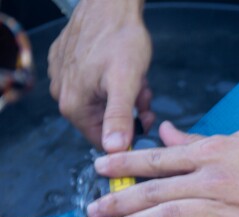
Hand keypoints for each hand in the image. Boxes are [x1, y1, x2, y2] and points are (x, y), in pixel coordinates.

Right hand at [48, 0, 153, 150]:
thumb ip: (119, 118)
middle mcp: (63, 95)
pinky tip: (123, 70)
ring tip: (138, 81)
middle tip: (145, 97)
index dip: (128, 137)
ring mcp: (63, 78)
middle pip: (103, 122)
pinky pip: (95, 87)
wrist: (111, 5)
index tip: (146, 121)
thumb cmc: (120, 39)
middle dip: (129, 113)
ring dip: (125, 99)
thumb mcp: (126, 83)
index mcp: (73, 106)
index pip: (102, 142)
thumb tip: (114, 149)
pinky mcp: (69, 65)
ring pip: (102, 104)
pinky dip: (113, 84)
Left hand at [86, 102, 238, 216]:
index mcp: (214, 154)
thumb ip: (203, 142)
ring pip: (174, 215)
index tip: (98, 169)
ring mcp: (231, 206)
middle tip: (93, 211)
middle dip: (122, 200)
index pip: (159, 158)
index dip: (126, 164)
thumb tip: (170, 134)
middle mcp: (216, 178)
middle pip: (158, 189)